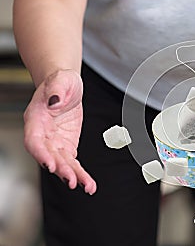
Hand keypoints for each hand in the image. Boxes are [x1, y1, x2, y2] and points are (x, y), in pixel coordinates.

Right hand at [24, 70, 95, 193]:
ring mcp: (55, 143)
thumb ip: (57, 89)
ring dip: (73, 176)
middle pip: (49, 156)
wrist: (66, 87)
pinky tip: (88, 184)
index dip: (41, 154)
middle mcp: (43, 135)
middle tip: (72, 180)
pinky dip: (80, 173)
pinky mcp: (67, 146)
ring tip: (86, 186)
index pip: (34, 141)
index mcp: (36, 120)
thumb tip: (55, 100)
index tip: (51, 164)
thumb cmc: (61, 82)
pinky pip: (73, 162)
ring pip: (62, 163)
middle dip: (61, 169)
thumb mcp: (62, 79)